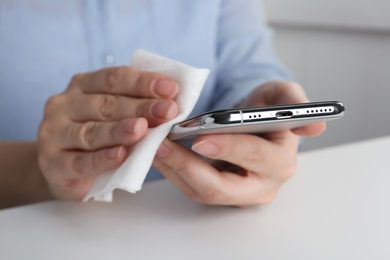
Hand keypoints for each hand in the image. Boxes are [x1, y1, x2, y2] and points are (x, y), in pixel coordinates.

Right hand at [38, 66, 178, 199]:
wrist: (63, 168)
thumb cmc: (96, 136)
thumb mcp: (113, 115)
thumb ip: (135, 105)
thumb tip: (173, 100)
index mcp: (82, 85)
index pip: (114, 78)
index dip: (143, 82)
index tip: (171, 89)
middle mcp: (64, 104)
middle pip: (105, 104)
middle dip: (140, 107)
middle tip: (168, 111)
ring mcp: (54, 133)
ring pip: (91, 132)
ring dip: (120, 130)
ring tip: (143, 130)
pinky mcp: (53, 163)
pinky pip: (80, 162)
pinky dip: (102, 159)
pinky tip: (120, 156)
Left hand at [153, 81, 324, 206]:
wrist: (254, 123)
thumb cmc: (267, 108)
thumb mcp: (282, 94)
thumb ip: (294, 101)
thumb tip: (316, 124)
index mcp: (280, 161)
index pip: (256, 158)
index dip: (230, 149)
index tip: (201, 138)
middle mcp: (261, 184)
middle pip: (221, 187)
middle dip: (189, 167)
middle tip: (163, 145)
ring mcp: (237, 193)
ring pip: (201, 190)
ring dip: (174, 169)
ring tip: (152, 146)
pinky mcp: (219, 192)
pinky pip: (192, 187)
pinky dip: (173, 171)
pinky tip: (158, 152)